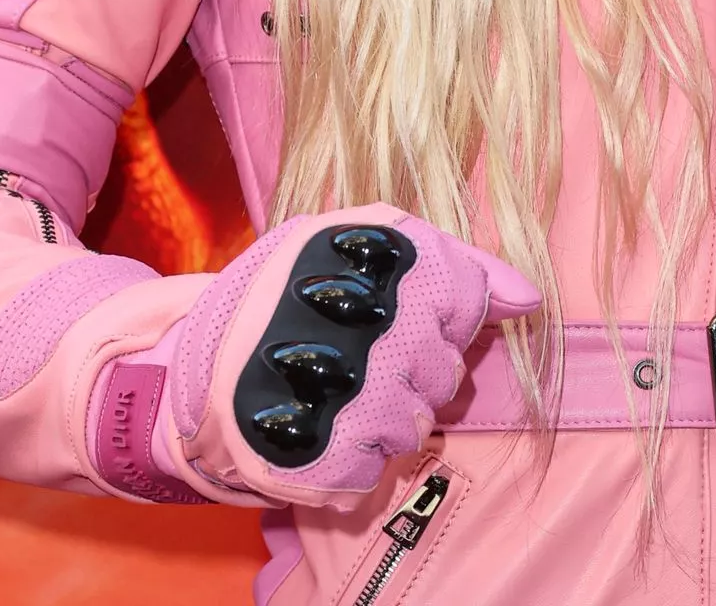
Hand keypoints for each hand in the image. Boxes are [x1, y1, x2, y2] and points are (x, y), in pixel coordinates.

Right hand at [167, 205, 539, 506]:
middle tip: (356, 359)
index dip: (438, 318)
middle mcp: (371, 320)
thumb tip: (529, 300)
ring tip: (333, 394)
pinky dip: (348, 463)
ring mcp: (348, 391)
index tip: (397, 317)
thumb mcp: (363, 242)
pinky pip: (373, 474)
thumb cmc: (289, 293)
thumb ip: (455, 260)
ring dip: (381, 421)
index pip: (465, 300)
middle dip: (410, 374)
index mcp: (381, 256)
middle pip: (445, 374)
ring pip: (415, 427)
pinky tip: (316, 430)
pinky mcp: (321, 455)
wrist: (186, 360)